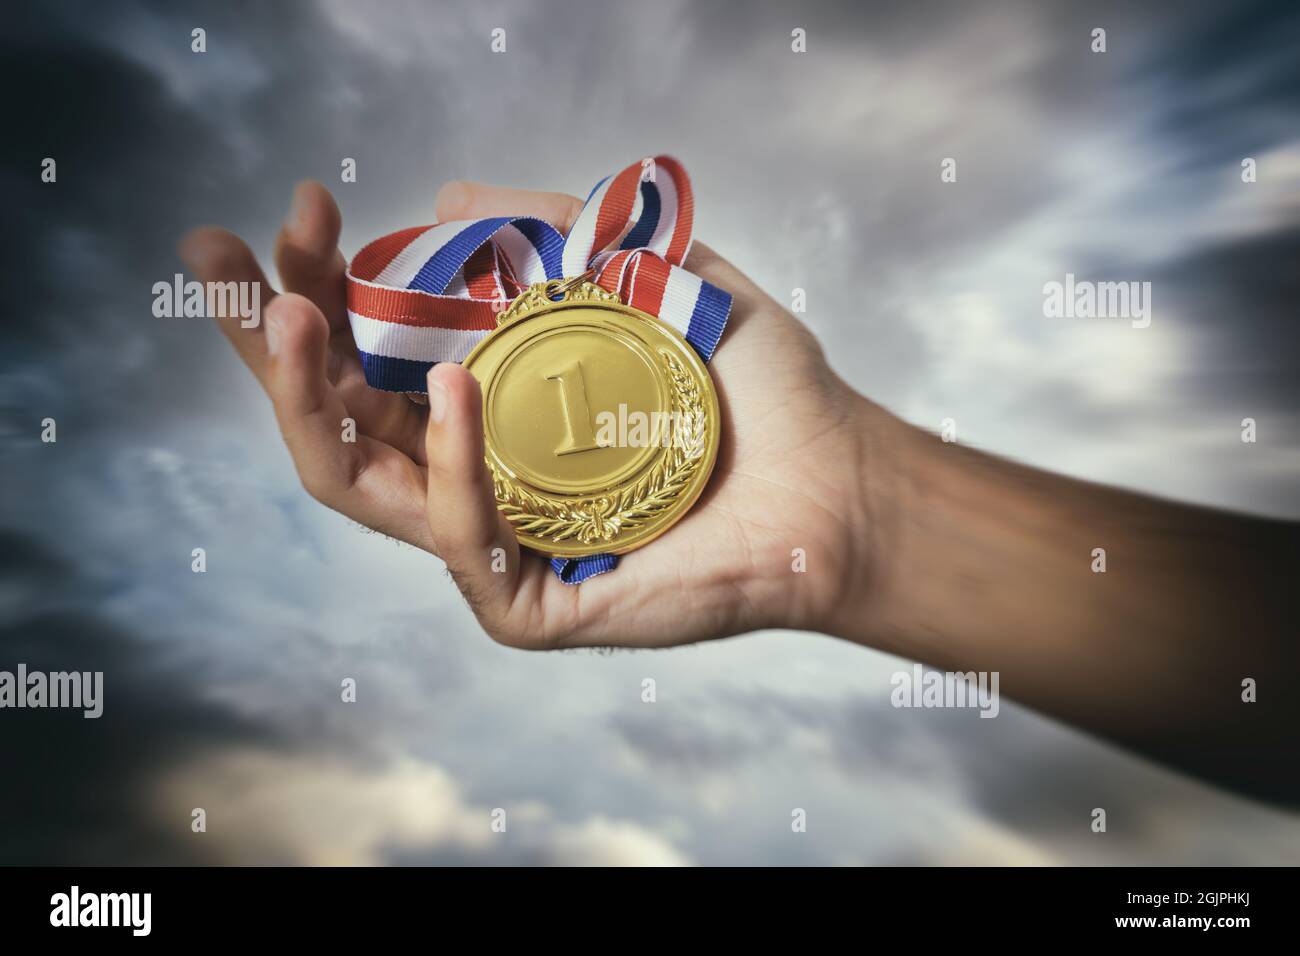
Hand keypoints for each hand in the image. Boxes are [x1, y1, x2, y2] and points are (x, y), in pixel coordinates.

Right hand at [181, 181, 885, 648]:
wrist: (840, 480)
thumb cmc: (757, 391)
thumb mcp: (661, 281)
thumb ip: (562, 238)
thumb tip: (443, 201)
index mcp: (487, 409)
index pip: (367, 352)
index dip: (320, 280)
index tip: (302, 207)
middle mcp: (473, 476)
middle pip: (330, 417)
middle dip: (266, 334)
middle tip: (225, 257)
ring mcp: (493, 544)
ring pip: (356, 486)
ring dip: (312, 395)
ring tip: (298, 311)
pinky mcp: (529, 606)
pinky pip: (459, 542)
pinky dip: (450, 468)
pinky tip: (450, 390)